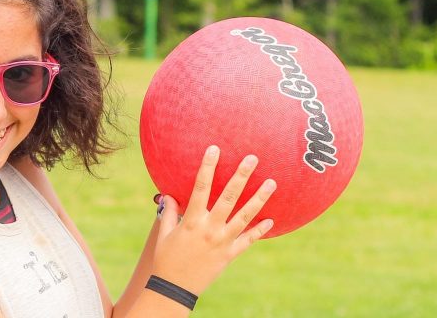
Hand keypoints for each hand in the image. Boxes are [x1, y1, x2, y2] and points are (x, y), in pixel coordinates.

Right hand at [149, 145, 275, 295]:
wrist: (174, 288)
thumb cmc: (165, 259)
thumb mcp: (164, 234)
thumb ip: (169, 213)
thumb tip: (168, 195)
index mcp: (192, 220)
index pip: (200, 187)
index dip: (207, 167)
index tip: (214, 149)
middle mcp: (210, 228)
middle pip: (228, 197)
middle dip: (241, 176)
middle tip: (253, 158)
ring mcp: (222, 242)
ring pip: (245, 216)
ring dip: (259, 198)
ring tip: (272, 183)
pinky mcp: (229, 255)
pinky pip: (248, 240)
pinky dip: (260, 230)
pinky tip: (271, 220)